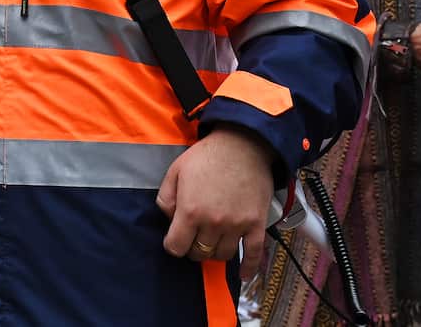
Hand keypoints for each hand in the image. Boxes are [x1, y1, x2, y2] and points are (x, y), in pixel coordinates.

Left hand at [156, 126, 273, 279]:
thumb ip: (165, 199)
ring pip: (222, 255)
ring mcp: (236, 225)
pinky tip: (243, 275)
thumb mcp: (175, 171)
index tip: (176, 238)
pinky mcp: (255, 224)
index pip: (176, 247)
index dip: (173, 244)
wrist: (242, 144)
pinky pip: (254, 254)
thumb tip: (169, 219)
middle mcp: (213, 223)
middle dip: (193, 248)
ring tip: (212, 241)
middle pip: (199, 254)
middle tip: (194, 237)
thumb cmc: (206, 156)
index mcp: (190, 211)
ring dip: (215, 252)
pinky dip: (249, 268)